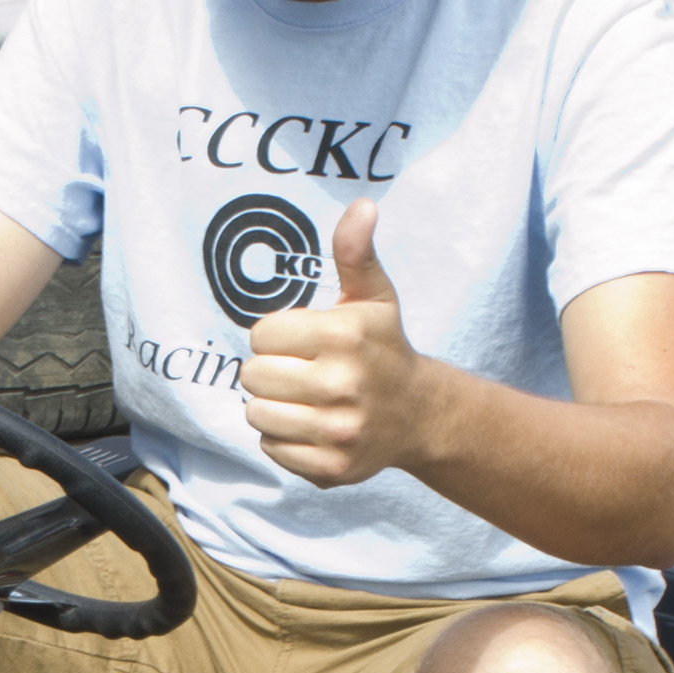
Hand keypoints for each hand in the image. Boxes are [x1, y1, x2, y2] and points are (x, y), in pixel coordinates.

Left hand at [241, 202, 438, 489]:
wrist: (420, 415)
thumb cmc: (383, 347)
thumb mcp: (372, 296)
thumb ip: (355, 252)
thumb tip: (363, 205)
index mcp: (345, 336)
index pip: (262, 334)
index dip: (276, 336)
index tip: (303, 341)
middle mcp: (344, 384)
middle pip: (253, 376)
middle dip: (270, 371)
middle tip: (300, 371)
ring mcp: (340, 430)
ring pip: (258, 415)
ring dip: (272, 406)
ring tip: (303, 399)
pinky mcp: (333, 467)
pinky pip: (272, 450)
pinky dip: (284, 440)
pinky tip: (312, 426)